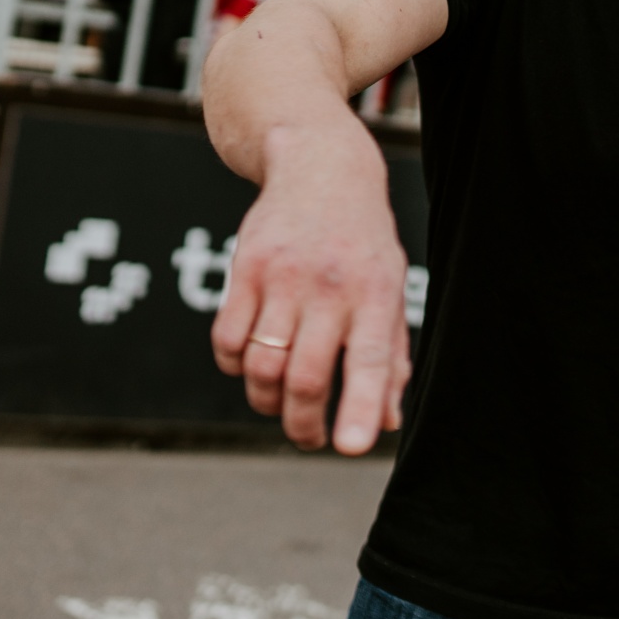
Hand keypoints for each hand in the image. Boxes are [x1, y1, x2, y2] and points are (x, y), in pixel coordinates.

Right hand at [209, 122, 411, 452]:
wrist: (321, 170)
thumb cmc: (362, 243)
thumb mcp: (391, 290)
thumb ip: (389, 358)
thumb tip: (386, 423)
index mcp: (375, 294)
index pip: (369, 360)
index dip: (358, 408)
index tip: (349, 447)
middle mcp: (328, 287)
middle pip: (303, 377)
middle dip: (303, 424)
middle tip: (309, 438)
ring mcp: (282, 277)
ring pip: (261, 367)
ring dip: (266, 402)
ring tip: (279, 404)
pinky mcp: (244, 270)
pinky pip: (227, 341)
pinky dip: (235, 367)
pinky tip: (251, 362)